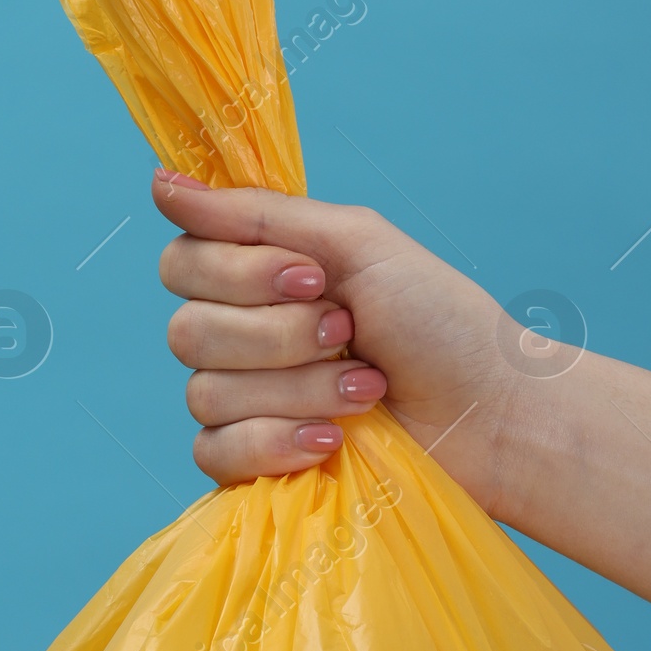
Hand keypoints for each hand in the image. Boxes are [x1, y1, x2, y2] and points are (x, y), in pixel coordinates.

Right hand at [153, 168, 512, 503]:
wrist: (490, 413)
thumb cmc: (438, 323)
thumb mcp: (356, 244)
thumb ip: (257, 214)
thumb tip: (160, 184)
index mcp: (256, 278)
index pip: (181, 264)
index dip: (238, 274)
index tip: (317, 279)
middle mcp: (239, 338)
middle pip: (187, 332)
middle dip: (279, 335)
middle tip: (350, 333)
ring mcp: (244, 406)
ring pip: (207, 394)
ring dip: (300, 389)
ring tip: (367, 390)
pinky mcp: (256, 465)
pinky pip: (216, 454)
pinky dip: (276, 443)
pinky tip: (332, 441)